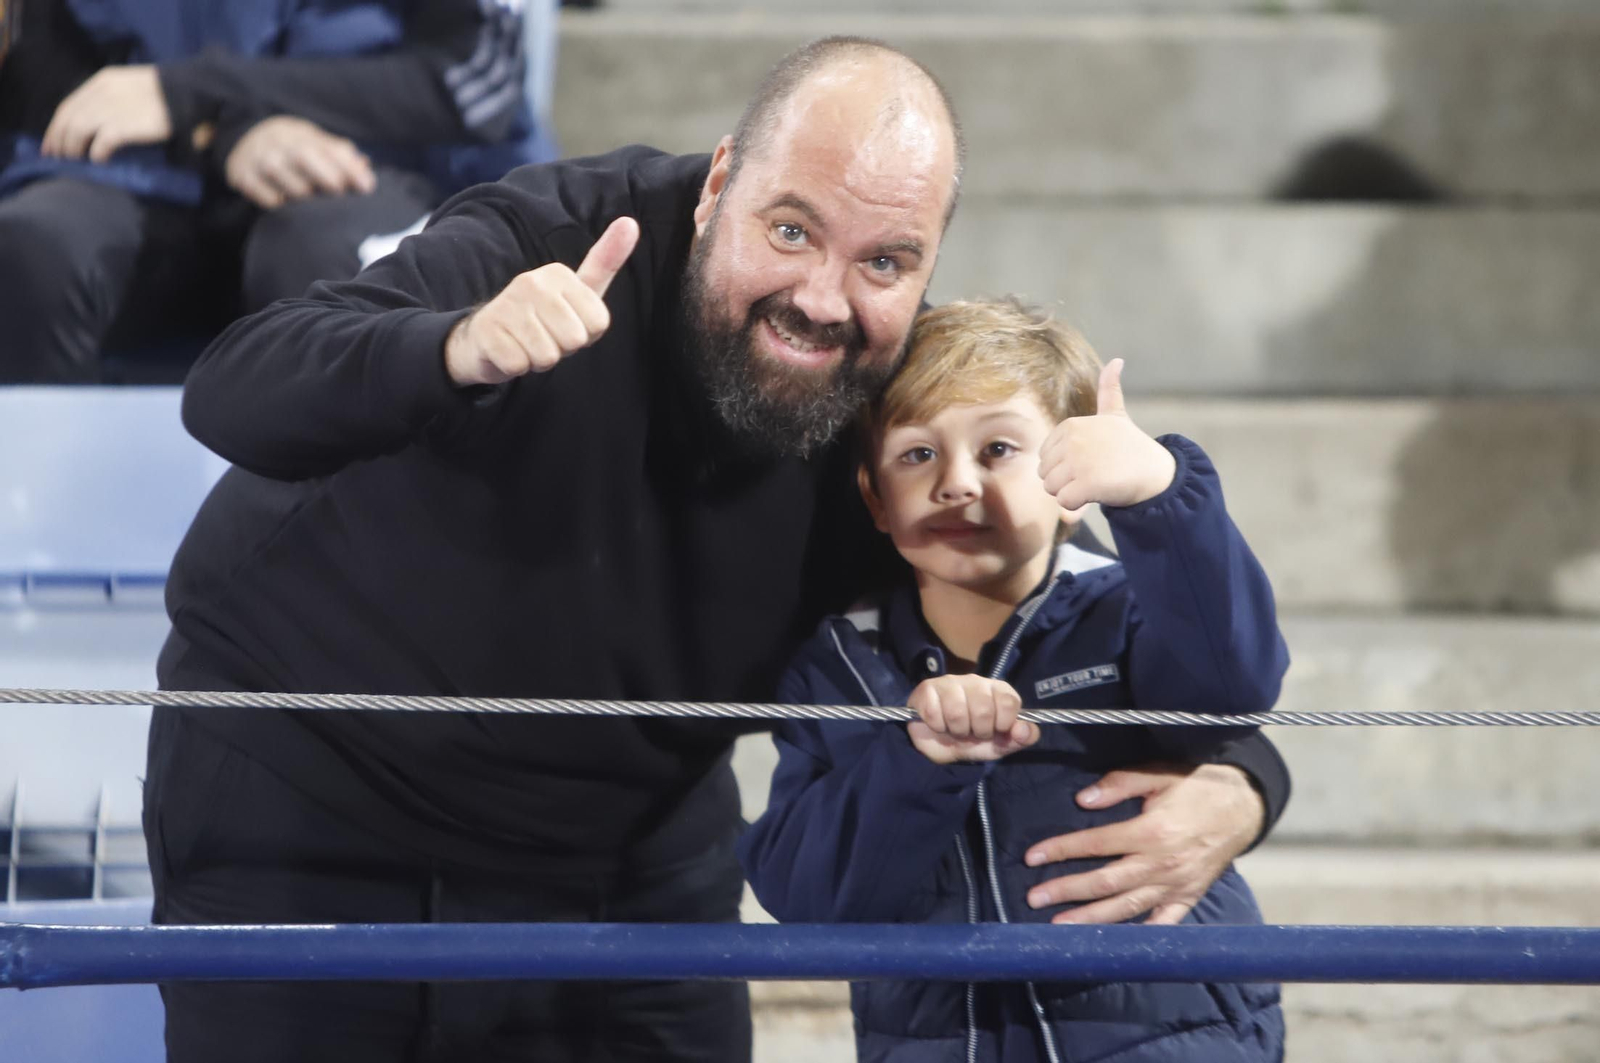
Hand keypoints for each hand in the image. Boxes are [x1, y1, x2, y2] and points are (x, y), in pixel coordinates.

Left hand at [41, 66, 171, 162]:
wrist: (188, 92)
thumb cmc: (164, 94)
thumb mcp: (130, 88)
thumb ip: (111, 100)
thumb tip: (95, 125)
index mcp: (102, 82)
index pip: (68, 105)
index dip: (55, 126)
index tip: (51, 143)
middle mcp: (101, 93)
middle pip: (68, 119)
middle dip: (59, 140)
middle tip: (58, 157)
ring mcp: (112, 109)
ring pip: (78, 130)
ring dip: (73, 148)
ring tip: (76, 161)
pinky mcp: (125, 126)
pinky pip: (100, 142)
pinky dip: (96, 153)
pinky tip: (99, 160)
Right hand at [225, 116, 375, 209]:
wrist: (247, 138)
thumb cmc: (295, 149)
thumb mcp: (317, 144)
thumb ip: (341, 155)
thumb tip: (365, 165)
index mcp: (304, 136)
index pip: (330, 149)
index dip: (350, 168)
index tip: (367, 187)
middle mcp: (280, 143)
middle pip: (304, 156)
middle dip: (326, 176)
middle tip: (339, 193)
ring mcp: (259, 158)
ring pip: (282, 176)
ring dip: (301, 192)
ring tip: (311, 200)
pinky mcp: (242, 175)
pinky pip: (264, 194)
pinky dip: (275, 201)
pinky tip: (284, 203)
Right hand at [444, 216, 640, 386]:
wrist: (486, 337)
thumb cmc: (543, 318)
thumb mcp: (580, 291)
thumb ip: (606, 262)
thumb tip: (630, 222)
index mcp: (558, 274)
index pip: (599, 324)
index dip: (586, 335)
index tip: (565, 324)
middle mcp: (531, 282)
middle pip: (575, 340)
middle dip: (563, 349)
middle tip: (545, 337)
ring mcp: (506, 305)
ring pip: (547, 356)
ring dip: (538, 360)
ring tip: (527, 344)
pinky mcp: (486, 331)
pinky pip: (519, 366)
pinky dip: (516, 367)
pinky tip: (509, 351)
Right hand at [906, 675, 1038, 764]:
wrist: (938, 747)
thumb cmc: (972, 740)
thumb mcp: (1000, 744)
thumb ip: (1020, 738)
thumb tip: (1024, 730)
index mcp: (997, 690)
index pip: (1008, 701)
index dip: (1002, 723)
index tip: (995, 730)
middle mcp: (975, 681)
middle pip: (983, 709)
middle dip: (978, 731)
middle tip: (972, 732)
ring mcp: (950, 682)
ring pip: (957, 712)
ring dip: (956, 730)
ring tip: (955, 729)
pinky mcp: (927, 688)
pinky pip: (934, 713)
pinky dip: (937, 726)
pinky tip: (938, 723)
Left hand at [1022, 762, 1262, 924]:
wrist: (1244, 806)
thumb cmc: (1198, 786)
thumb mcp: (1159, 773)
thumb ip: (1120, 784)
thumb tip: (1083, 800)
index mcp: (1152, 831)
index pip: (1097, 843)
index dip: (1062, 849)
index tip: (1032, 857)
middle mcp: (1162, 863)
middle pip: (1106, 882)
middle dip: (1067, 891)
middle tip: (1034, 898)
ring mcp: (1176, 885)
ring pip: (1128, 908)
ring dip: (1092, 918)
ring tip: (1060, 926)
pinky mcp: (1188, 896)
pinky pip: (1163, 922)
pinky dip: (1141, 934)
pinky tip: (1116, 945)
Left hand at [1038, 359, 1176, 512]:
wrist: (1155, 473)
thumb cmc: (1131, 447)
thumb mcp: (1116, 415)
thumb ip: (1109, 390)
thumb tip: (1117, 360)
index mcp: (1070, 426)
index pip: (1045, 457)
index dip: (1064, 466)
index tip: (1090, 460)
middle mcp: (1072, 440)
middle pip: (1045, 474)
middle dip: (1066, 481)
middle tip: (1093, 474)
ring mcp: (1079, 461)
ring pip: (1052, 489)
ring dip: (1071, 494)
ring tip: (1095, 483)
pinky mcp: (1087, 483)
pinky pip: (1064, 502)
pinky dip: (1077, 506)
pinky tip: (1096, 494)